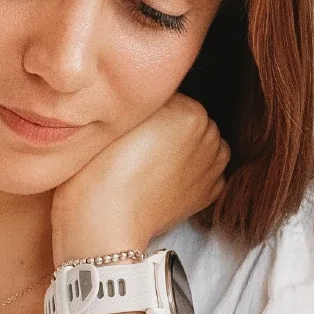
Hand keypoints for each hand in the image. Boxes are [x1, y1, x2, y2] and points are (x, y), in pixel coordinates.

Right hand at [52, 93, 227, 259]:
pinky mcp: (207, 195)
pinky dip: (195, 171)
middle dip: (172, 126)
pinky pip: (210, 171)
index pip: (170, 95)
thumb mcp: (119, 114)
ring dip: (188, 147)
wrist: (104, 218)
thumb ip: (144, 98)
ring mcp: (212, 168)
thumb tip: (152, 96)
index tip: (131, 122)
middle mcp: (209, 137)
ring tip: (156, 159)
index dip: (148, 107)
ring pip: (205, 144)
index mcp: (191, 111)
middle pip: (191, 118)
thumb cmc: (101, 167)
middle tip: (141, 142)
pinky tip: (169, 177)